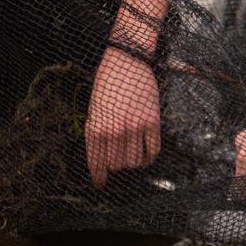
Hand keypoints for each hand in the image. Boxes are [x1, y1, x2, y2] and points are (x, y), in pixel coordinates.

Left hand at [86, 47, 160, 187]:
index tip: (101, 183)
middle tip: (117, 158)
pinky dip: (148, 158)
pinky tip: (145, 155)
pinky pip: (152, 151)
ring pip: (133, 162)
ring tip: (131, 153)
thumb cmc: (107, 83)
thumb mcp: (93, 109)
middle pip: (116, 165)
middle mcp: (114, 131)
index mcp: (95, 128)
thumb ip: (96, 132)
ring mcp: (135, 127)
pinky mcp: (152, 122)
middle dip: (115, 165)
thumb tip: (101, 156)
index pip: (96, 164)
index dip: (99, 177)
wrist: (127, 61)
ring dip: (132, 161)